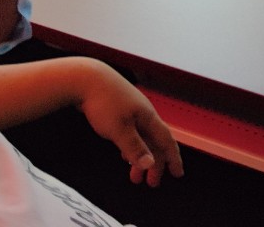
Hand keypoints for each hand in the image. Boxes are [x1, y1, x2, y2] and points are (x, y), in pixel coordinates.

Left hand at [74, 61, 183, 186]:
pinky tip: (124, 155)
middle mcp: (144, 114)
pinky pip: (133, 134)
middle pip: (155, 142)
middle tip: (151, 183)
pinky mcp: (119, 110)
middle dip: (156, 164)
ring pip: (143, 138)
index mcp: (148, 118)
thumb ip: (134, 148)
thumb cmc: (104, 101)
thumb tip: (150, 164)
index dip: (173, 158)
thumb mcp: (119, 129)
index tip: (177, 174)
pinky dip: (133, 148)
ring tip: (134, 176)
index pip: (167, 141)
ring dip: (142, 158)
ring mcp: (132, 111)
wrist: (86, 79)